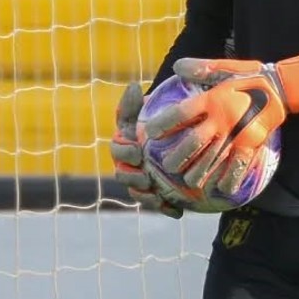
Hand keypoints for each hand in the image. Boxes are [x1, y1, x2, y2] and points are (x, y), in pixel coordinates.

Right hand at [108, 83, 182, 218]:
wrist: (180, 135)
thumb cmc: (161, 118)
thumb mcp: (150, 107)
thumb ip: (139, 101)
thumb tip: (133, 86)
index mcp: (125, 143)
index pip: (117, 149)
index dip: (124, 152)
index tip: (137, 151)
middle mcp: (129, 164)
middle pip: (122, 175)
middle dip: (132, 177)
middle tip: (146, 177)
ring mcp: (142, 180)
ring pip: (137, 192)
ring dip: (145, 196)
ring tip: (157, 196)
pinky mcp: (157, 193)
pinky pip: (157, 204)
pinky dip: (165, 209)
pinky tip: (177, 212)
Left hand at [144, 55, 298, 197]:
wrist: (283, 87)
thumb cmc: (251, 77)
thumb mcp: (226, 67)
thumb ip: (202, 68)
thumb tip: (177, 66)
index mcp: (212, 99)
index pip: (181, 114)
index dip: (164, 124)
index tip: (150, 132)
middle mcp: (221, 119)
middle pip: (193, 143)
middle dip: (178, 157)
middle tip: (168, 167)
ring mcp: (237, 134)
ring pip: (212, 159)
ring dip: (198, 173)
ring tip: (189, 182)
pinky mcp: (252, 144)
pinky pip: (238, 166)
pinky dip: (229, 179)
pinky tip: (221, 188)